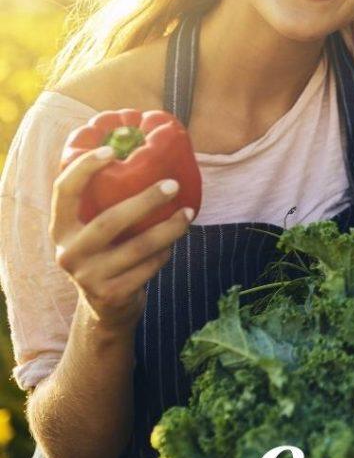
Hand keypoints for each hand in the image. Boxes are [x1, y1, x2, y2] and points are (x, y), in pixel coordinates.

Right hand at [51, 147, 193, 332]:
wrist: (106, 306)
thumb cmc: (109, 251)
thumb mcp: (96, 229)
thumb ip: (106, 203)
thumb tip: (146, 156)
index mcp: (61, 228)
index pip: (64, 191)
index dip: (84, 169)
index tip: (111, 151)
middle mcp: (68, 252)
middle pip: (110, 222)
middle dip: (146, 201)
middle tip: (173, 184)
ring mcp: (88, 277)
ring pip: (138, 247)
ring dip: (169, 228)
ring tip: (189, 213)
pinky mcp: (111, 294)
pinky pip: (148, 267)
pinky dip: (165, 253)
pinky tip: (173, 244)